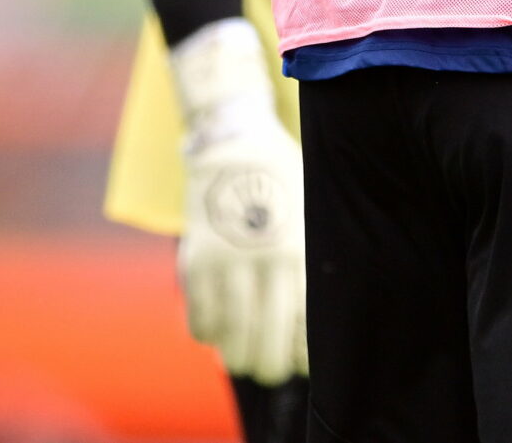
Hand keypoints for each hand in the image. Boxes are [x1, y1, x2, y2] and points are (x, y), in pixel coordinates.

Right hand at [170, 22, 305, 384]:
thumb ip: (311, 263)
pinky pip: (199, 317)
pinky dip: (207, 332)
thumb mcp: (311, 214)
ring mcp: (227, 260)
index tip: (303, 361)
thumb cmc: (284, 182)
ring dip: (238, 356)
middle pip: (268, 341)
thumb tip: (315, 323)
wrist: (235, 142)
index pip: (305, 326)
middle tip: (271, 370)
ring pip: (231, 337)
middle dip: (271, 367)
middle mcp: (266, 259)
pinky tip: (217, 329)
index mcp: (300, 250)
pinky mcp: (195, 259)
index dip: (303, 354)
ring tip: (244, 357)